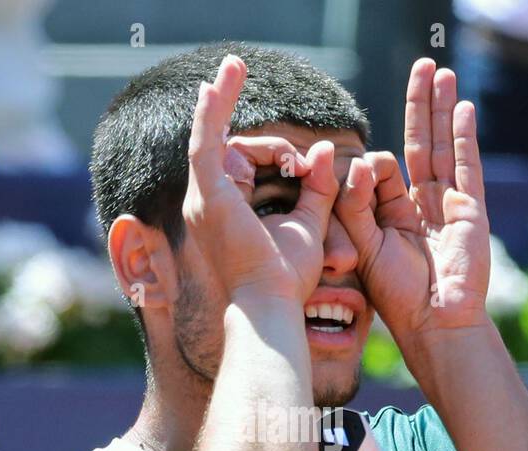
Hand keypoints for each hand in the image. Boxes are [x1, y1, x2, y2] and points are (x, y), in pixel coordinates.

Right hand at [182, 55, 338, 307]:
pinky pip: (206, 141)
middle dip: (247, 124)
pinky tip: (220, 81)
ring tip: (236, 68)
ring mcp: (203, 199)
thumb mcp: (309, 224)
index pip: (245, 164)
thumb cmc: (286, 279)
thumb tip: (324, 148)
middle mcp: (204, 204)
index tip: (304, 167)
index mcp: (223, 212)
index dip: (279, 156)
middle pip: (231, 149)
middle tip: (249, 85)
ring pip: (220, 140)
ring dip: (233, 108)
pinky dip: (212, 110)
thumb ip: (316, 186)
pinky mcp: (210, 194)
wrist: (271, 305)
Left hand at [333, 59, 491, 346]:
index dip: (371, 168)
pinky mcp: (470, 210)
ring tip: (440, 71)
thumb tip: (359, 161)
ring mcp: (449, 205)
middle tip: (422, 65)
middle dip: (419, 105)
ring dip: (440, 109)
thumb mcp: (363, 245)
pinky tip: (460, 106)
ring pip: (444, 146)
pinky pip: (466, 164)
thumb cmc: (396, 295)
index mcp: (393, 215)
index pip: (383, 170)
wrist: (433, 321)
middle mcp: (422, 205)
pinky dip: (464, 135)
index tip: (362, 178)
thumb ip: (355, 204)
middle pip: (421, 143)